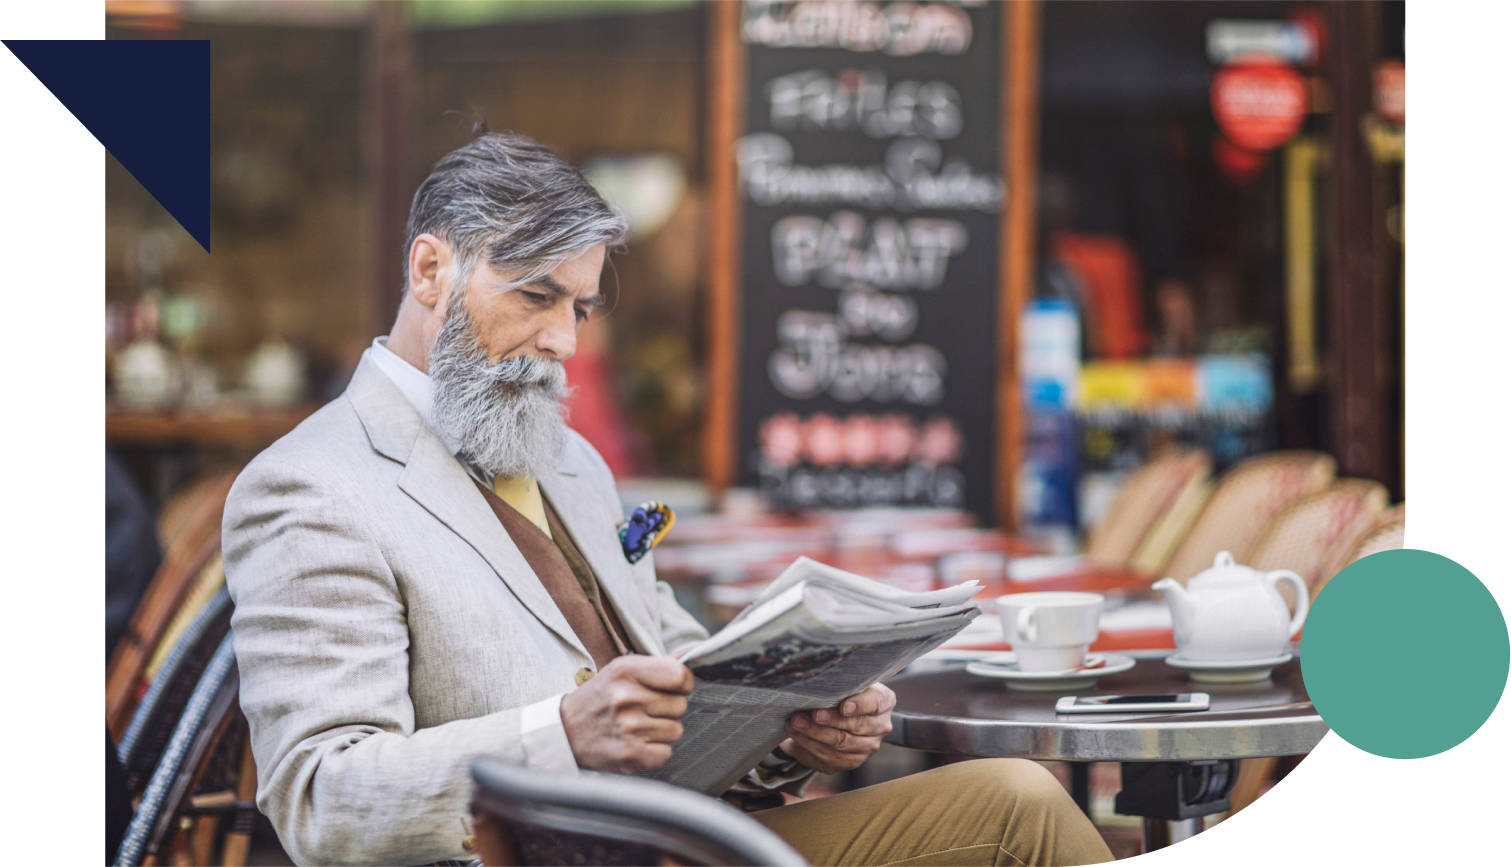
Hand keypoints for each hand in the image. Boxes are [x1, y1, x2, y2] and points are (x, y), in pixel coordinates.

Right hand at [560, 655, 693, 773]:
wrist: (565, 732)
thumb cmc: (598, 699)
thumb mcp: (620, 671)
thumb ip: (657, 665)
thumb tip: (690, 656)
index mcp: (626, 671)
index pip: (680, 675)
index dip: (684, 683)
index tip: (675, 687)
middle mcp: (627, 698)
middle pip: (681, 705)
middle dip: (669, 708)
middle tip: (645, 709)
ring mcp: (628, 728)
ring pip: (675, 730)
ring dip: (662, 730)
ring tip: (638, 726)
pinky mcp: (630, 755)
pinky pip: (666, 752)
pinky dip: (655, 750)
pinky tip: (636, 742)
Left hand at [780, 682, 894, 774]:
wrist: (841, 711)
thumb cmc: (843, 690)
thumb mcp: (846, 681)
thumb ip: (840, 683)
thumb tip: (818, 684)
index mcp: (884, 701)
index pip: (875, 702)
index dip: (860, 705)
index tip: (843, 706)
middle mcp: (880, 726)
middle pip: (856, 727)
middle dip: (829, 721)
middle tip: (809, 715)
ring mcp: (868, 747)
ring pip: (841, 746)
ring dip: (814, 736)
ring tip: (794, 724)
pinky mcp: (851, 761)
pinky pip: (830, 760)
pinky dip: (809, 749)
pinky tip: (794, 739)